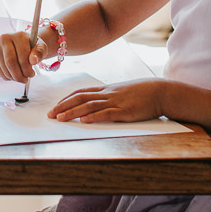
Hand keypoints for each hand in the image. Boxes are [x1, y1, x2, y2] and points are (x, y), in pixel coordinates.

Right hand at [0, 29, 45, 83]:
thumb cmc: (33, 46)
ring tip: (22, 77)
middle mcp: (5, 39)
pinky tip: (14, 75)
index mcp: (19, 35)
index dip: (27, 69)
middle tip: (25, 80)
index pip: (21, 56)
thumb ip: (39, 52)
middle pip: (10, 62)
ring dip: (14, 77)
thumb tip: (33, 61)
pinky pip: (0, 71)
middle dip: (19, 75)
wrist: (24, 44)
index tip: (32, 74)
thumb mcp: (41, 47)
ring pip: (5, 68)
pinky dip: (8, 77)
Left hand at [49, 79, 165, 122]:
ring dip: (73, 112)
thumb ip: (107, 97)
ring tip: (60, 119)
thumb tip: (94, 105)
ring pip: (90, 106)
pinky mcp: (126, 112)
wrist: (160, 91)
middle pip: (80, 99)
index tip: (55, 106)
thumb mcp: (121, 92)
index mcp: (106, 89)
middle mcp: (107, 94)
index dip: (66, 99)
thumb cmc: (141, 93)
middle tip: (50, 115)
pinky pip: (107, 114)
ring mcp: (116, 102)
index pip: (80, 93)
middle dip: (63, 106)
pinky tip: (84, 121)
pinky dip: (94, 117)